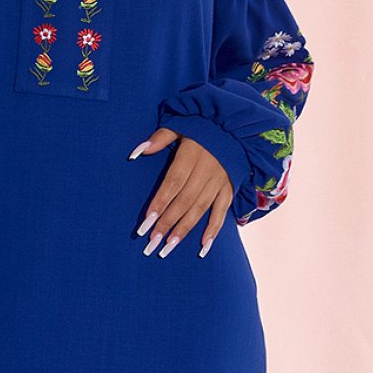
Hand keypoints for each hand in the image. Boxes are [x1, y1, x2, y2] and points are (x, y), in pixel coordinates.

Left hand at [129, 127, 231, 257]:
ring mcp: (219, 181)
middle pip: (184, 201)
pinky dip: (214, 229)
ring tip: (169, 247)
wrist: (235, 126)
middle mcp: (206, 170)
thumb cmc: (201, 127)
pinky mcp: (229, 188)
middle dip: (167, 223)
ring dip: (184, 230)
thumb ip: (160, 138)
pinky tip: (203, 246)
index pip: (172, 183)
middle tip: (152, 243)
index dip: (159, 203)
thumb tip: (137, 152)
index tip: (146, 222)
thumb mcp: (180, 125)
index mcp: (191, 155)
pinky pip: (222, 211)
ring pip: (200, 209)